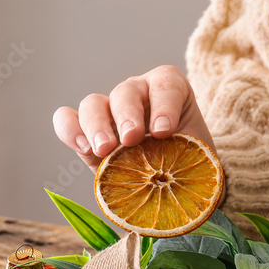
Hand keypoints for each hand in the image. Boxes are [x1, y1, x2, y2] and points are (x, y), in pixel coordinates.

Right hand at [53, 65, 215, 171]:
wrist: (178, 183)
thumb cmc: (192, 164)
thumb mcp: (200, 157)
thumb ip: (191, 157)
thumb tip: (181, 178)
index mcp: (170, 91)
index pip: (165, 85)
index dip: (164, 105)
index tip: (164, 132)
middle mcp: (138, 95)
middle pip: (126, 92)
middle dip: (128, 116)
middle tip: (131, 140)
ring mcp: (110, 112)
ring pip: (94, 104)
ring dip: (97, 125)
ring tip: (104, 149)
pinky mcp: (88, 133)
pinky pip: (68, 119)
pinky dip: (69, 129)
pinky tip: (82, 148)